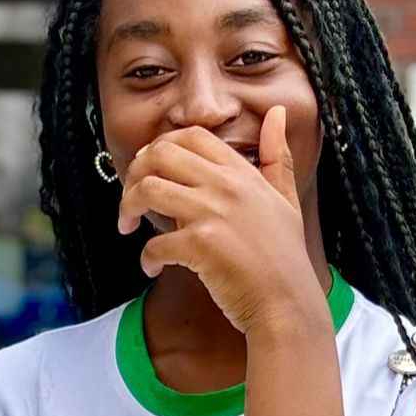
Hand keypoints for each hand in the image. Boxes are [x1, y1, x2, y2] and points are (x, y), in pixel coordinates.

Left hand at [117, 106, 321, 332]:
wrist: (288, 304)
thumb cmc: (285, 258)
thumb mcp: (286, 198)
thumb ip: (277, 156)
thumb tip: (276, 112)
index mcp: (241, 172)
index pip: (191, 136)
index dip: (160, 148)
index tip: (148, 171)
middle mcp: (226, 185)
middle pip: (161, 154)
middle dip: (134, 174)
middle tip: (129, 200)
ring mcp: (213, 213)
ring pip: (149, 189)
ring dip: (127, 208)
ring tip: (127, 227)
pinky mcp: (201, 246)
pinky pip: (154, 243)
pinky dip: (146, 257)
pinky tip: (152, 267)